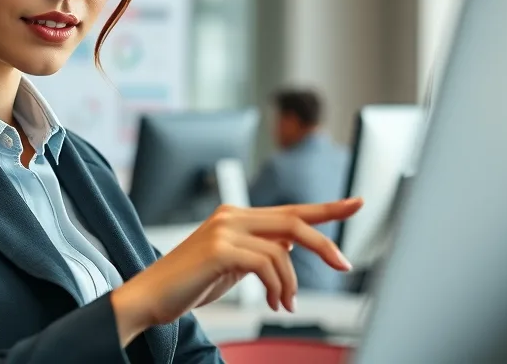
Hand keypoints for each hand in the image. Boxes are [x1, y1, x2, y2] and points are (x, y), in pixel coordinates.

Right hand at [110, 198, 362, 344]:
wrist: (150, 296)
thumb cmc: (189, 283)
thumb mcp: (233, 264)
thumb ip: (260, 250)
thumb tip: (290, 247)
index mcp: (237, 216)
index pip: (290, 210)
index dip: (327, 207)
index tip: (357, 202)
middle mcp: (232, 215)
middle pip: (294, 222)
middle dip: (325, 244)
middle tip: (345, 265)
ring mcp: (224, 229)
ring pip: (282, 249)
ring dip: (292, 284)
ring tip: (284, 304)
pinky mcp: (219, 248)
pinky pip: (266, 264)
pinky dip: (278, 287)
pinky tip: (273, 303)